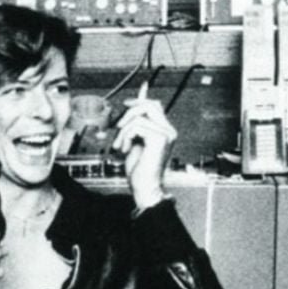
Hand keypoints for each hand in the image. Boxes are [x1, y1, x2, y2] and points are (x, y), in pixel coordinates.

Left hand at [112, 92, 176, 208]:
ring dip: (123, 131)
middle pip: (149, 105)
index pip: (155, 106)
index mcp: (165, 131)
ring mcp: (166, 134)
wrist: (145, 187)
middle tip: (118, 126)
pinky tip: (125, 149)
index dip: (139, 101)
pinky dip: (125, 136)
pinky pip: (136, 126)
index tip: (125, 103)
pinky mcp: (159, 139)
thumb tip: (129, 108)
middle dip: (129, 113)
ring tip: (120, 145)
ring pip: (139, 116)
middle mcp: (169, 131)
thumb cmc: (139, 170)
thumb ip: (135, 127)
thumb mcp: (135, 143)